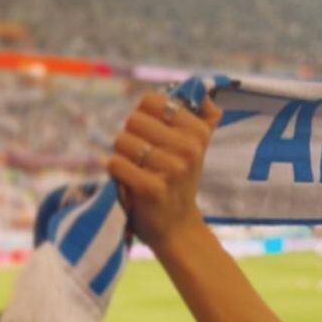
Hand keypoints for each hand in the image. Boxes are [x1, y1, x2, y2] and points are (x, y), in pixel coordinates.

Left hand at [108, 91, 222, 251]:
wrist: (177, 226)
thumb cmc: (180, 181)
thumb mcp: (198, 148)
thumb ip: (204, 119)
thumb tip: (206, 95)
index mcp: (199, 132)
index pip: (151, 101)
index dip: (143, 115)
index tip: (152, 134)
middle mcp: (189, 149)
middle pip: (133, 120)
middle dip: (131, 136)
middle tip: (143, 157)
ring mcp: (172, 169)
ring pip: (122, 140)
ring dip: (122, 155)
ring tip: (137, 169)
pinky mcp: (152, 188)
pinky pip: (116, 163)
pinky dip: (115, 171)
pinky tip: (129, 180)